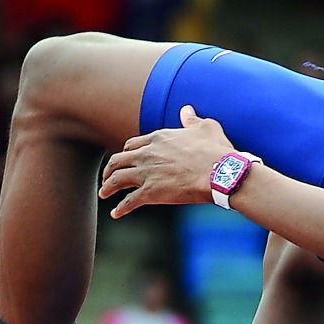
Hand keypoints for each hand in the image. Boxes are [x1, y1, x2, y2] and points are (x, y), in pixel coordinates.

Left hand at [100, 105, 234, 217]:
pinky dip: (121, 208)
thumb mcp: (206, 128)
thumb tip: (186, 110)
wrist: (220, 174)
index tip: (126, 159)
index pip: (132, 145)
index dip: (127, 153)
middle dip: (109, 169)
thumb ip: (192, 120)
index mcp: (158, 138)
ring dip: (107, 187)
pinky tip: (116, 213)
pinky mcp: (150, 193)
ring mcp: (146, 173)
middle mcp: (147, 154)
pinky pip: (129, 201)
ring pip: (117, 180)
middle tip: (107, 176)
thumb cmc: (216, 152)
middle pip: (118, 160)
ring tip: (104, 194)